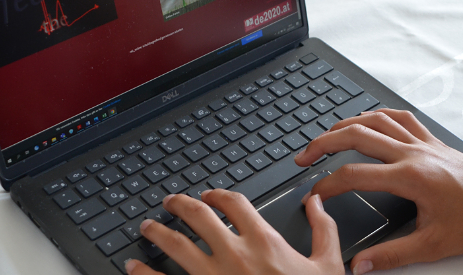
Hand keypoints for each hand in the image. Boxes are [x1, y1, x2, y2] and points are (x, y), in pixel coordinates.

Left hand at [126, 189, 343, 274]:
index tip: (208, 196)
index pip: (233, 204)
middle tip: (169, 202)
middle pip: (198, 217)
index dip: (217, 195)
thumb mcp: (328, 265)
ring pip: (176, 245)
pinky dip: (144, 273)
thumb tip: (317, 203)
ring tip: (146, 228)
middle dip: (180, 205)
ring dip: (157, 233)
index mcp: (264, 241)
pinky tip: (134, 268)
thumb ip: (324, 230)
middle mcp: (234, 255)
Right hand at [294, 109, 462, 273]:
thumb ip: (392, 255)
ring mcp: (423, 142)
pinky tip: (367, 120)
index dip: (326, 186)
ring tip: (325, 136)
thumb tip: (360, 265)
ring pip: (375, 119)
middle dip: (323, 143)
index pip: (354, 175)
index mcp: (410, 177)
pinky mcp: (432, 140)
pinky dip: (377, 115)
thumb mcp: (433, 245)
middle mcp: (413, 153)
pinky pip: (400, 117)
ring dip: (345, 124)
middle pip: (356, 135)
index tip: (313, 196)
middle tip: (303, 156)